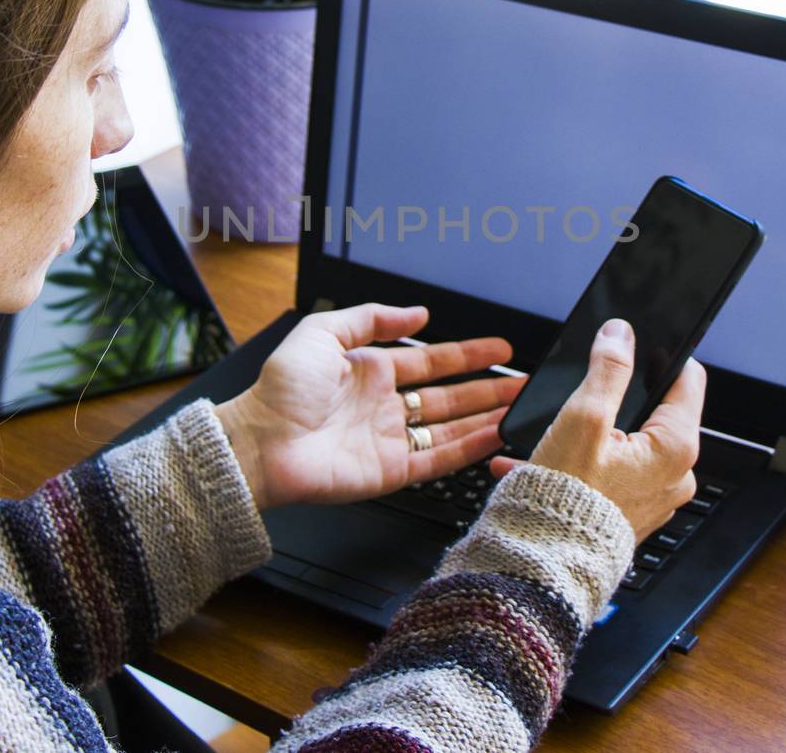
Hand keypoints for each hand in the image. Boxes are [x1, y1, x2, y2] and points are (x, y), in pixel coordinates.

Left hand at [214, 303, 522, 509]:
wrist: (260, 441)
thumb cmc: (280, 389)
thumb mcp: (323, 332)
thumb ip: (371, 318)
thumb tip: (417, 313)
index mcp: (370, 372)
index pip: (431, 362)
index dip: (468, 355)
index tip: (500, 349)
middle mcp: (385, 406)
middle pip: (450, 396)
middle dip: (488, 389)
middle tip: (524, 383)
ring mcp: (390, 440)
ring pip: (450, 428)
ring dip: (486, 418)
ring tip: (520, 408)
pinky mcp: (390, 472)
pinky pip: (437, 459)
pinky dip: (468, 450)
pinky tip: (494, 438)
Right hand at [491, 319, 704, 540]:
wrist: (544, 562)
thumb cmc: (566, 497)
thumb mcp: (583, 419)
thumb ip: (607, 370)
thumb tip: (621, 334)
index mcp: (676, 448)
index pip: (689, 381)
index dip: (663, 355)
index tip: (640, 343)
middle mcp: (675, 476)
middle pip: (655, 412)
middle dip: (618, 399)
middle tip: (583, 395)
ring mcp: (654, 497)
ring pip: (629, 444)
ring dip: (591, 434)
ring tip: (554, 436)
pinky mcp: (630, 513)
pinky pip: (612, 474)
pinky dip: (582, 463)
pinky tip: (546, 462)